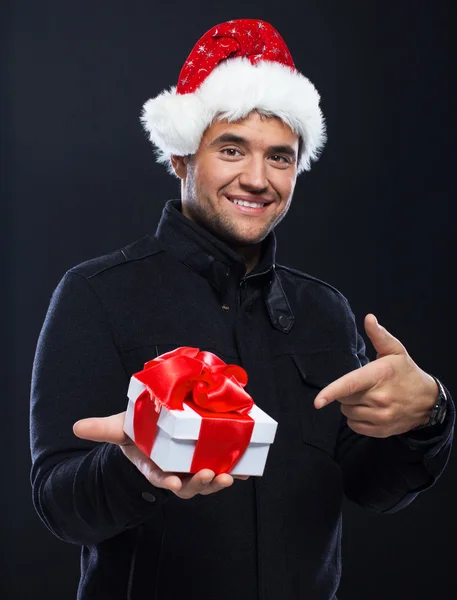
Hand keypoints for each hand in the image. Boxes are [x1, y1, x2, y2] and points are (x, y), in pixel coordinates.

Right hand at [73, 412, 247, 498]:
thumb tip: (77, 427)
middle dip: (198, 484)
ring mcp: (191, 466)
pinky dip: (235, 471)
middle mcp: (173, 470)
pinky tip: (247, 470)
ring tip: (228, 477)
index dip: (166, 480)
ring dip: (217, 481)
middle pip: (186, 485)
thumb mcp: (120, 427)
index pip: (159, 476)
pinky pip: (221, 469)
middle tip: (208, 477)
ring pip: (204, 482)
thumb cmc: (137, 430)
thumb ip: (102, 429)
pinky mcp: (207, 459)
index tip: (172, 482)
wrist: (154, 427)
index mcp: (153, 464)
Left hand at [314, 314, 438, 437]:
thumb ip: (379, 335)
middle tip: (363, 385)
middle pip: (344, 398)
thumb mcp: (395, 351)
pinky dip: (356, 419)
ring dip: (351, 405)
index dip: (332, 392)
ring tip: (367, 397)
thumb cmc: (406, 373)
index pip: (351, 385)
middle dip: (347, 391)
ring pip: (347, 412)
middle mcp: (379, 398)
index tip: (318, 401)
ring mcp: (381, 416)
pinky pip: (354, 426)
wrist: (428, 402)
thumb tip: (369, 318)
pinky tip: (368, 410)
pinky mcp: (381, 430)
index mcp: (379, 376)